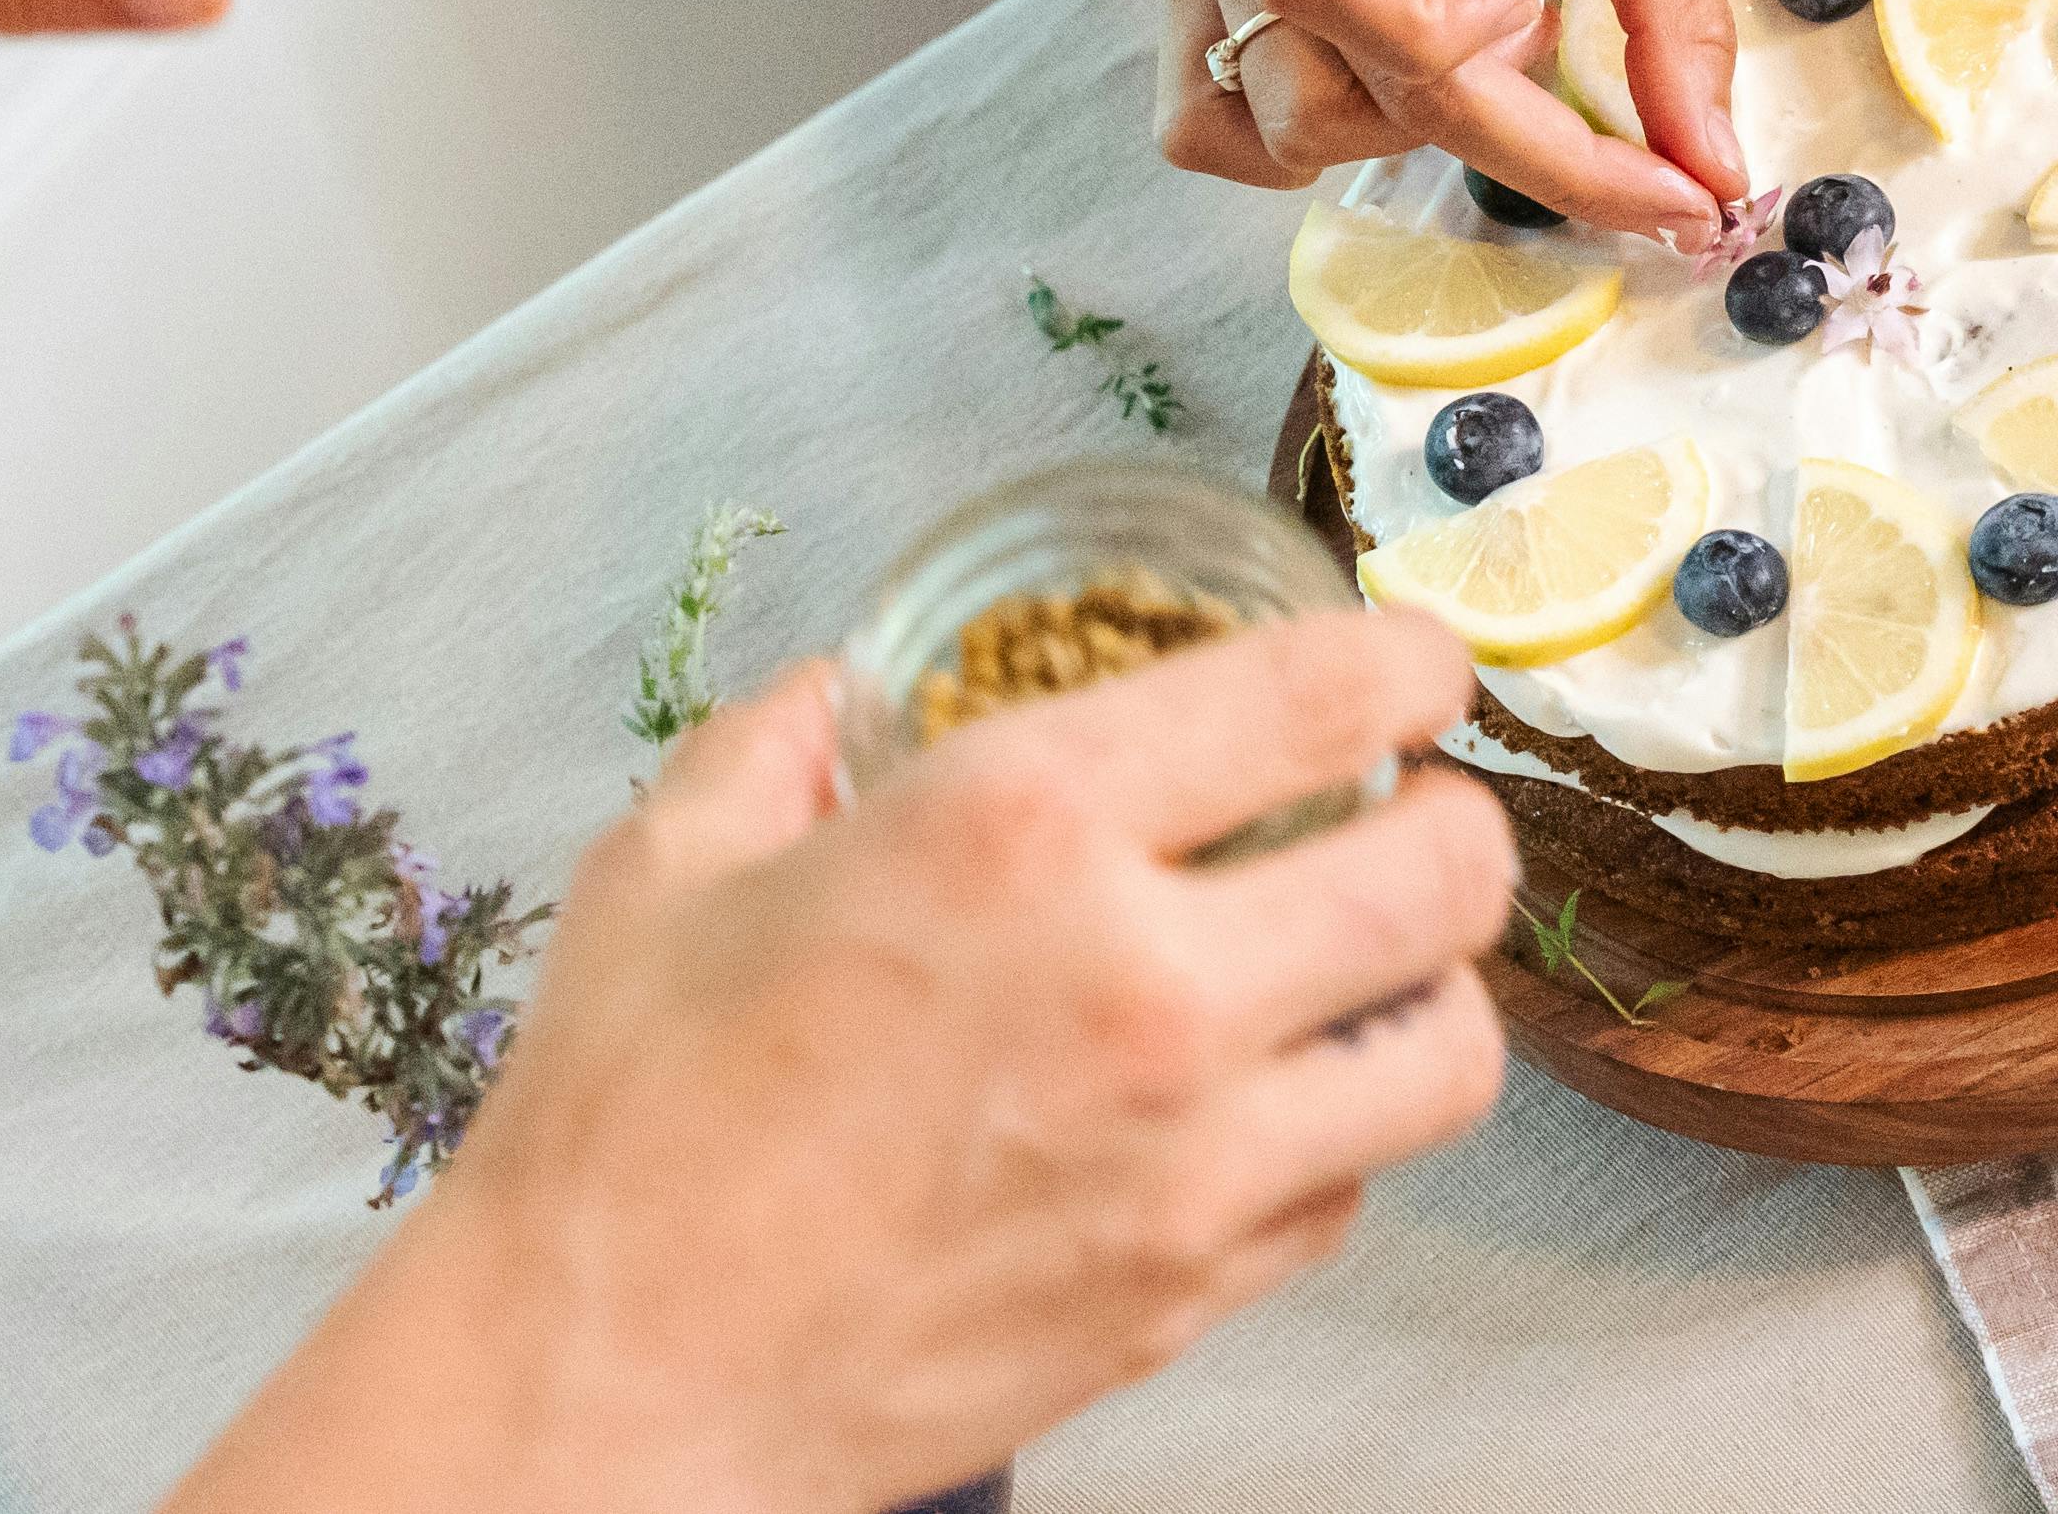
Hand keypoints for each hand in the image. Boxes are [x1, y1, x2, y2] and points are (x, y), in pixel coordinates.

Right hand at [165, 613, 1514, 1513]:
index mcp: (1021, 827)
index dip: (1407, 660)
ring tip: (1371, 962)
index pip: (1323, 697)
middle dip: (1457, 820)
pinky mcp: (1196, 1287)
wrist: (600, 1396)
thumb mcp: (669, 869)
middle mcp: (1144, 982)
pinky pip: (1356, 1185)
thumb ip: (782, 746)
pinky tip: (1264, 1100)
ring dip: (1434, 987)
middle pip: (1452, 871)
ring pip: (1453, 1048)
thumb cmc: (626, 1135)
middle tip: (1412, 813)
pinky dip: (1340, 1130)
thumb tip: (841, 692)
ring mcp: (1192, 1154)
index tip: (1414, 664)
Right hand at [1152, 0, 1743, 241]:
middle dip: (1505, 146)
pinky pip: (1215, 121)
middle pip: (1323, 84)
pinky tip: (1404, 96)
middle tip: (1645, 165)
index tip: (1538, 16)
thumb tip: (1707, 157)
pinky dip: (1313, 142)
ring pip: (1274, 122)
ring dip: (1408, 141)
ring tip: (1506, 77)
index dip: (1434, 38)